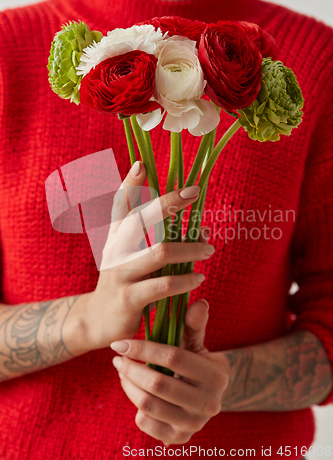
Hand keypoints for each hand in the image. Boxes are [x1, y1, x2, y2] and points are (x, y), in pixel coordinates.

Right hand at [82, 161, 214, 349]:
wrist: (99, 321)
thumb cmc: (126, 284)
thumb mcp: (136, 259)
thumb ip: (165, 242)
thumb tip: (203, 228)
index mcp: (116, 237)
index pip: (120, 205)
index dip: (129, 184)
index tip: (142, 163)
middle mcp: (115, 250)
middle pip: (139, 219)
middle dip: (167, 202)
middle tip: (194, 192)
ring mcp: (120, 273)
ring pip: (158, 251)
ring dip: (189, 248)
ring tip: (209, 249)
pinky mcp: (129, 298)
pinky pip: (162, 285)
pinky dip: (185, 280)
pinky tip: (198, 279)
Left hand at [111, 301, 228, 444]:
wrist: (206, 396)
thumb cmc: (195, 362)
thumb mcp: (195, 344)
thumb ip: (194, 325)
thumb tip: (200, 302)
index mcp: (216, 375)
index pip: (174, 357)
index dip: (144, 348)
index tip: (121, 342)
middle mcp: (209, 403)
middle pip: (158, 383)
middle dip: (131, 368)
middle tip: (116, 358)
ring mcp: (195, 423)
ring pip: (149, 404)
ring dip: (129, 385)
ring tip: (122, 371)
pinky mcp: (180, 438)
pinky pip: (147, 424)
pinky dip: (134, 407)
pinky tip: (133, 392)